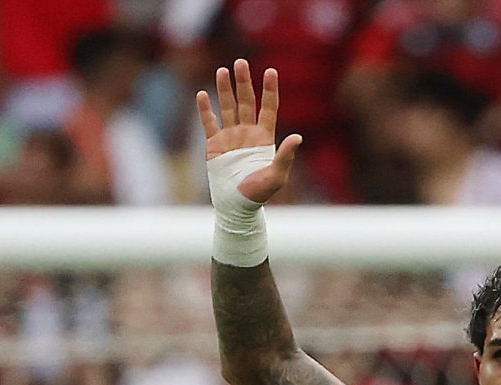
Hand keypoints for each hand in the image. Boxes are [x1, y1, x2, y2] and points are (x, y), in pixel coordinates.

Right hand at [198, 60, 300, 205]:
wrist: (236, 206)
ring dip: (225, 89)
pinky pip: (209, 123)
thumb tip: (298, 137)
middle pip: (246, 101)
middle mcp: (247, 133)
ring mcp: (230, 137)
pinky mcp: (214, 145)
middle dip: (243, 82)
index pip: (268, 107)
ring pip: (227, 107)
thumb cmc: (259, 194)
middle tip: (240, 62)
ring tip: (223, 70)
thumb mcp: (276, 176)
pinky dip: (205, 109)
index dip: (270, 90)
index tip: (270, 71)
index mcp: (264, 138)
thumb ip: (285, 156)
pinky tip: (203, 94)